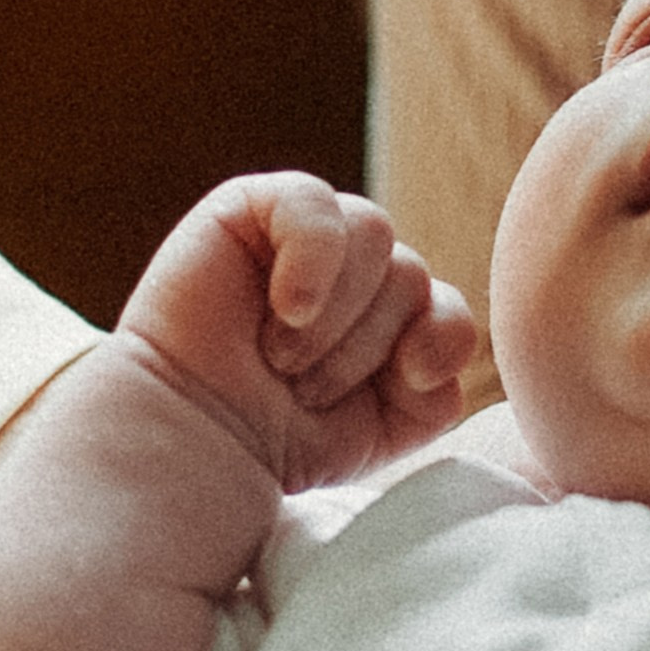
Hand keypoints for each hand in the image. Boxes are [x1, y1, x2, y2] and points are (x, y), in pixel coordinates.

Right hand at [115, 172, 476, 490]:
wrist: (199, 446)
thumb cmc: (281, 441)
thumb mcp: (383, 428)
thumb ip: (435, 388)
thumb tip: (438, 339)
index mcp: (389, 318)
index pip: (450, 310)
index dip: (437, 348)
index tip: (398, 388)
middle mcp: (352, 271)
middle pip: (411, 274)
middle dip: (363, 346)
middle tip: (302, 387)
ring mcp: (304, 236)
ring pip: (376, 236)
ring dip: (335, 316)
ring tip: (282, 357)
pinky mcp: (250, 208)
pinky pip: (315, 204)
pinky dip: (312, 259)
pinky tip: (287, 307)